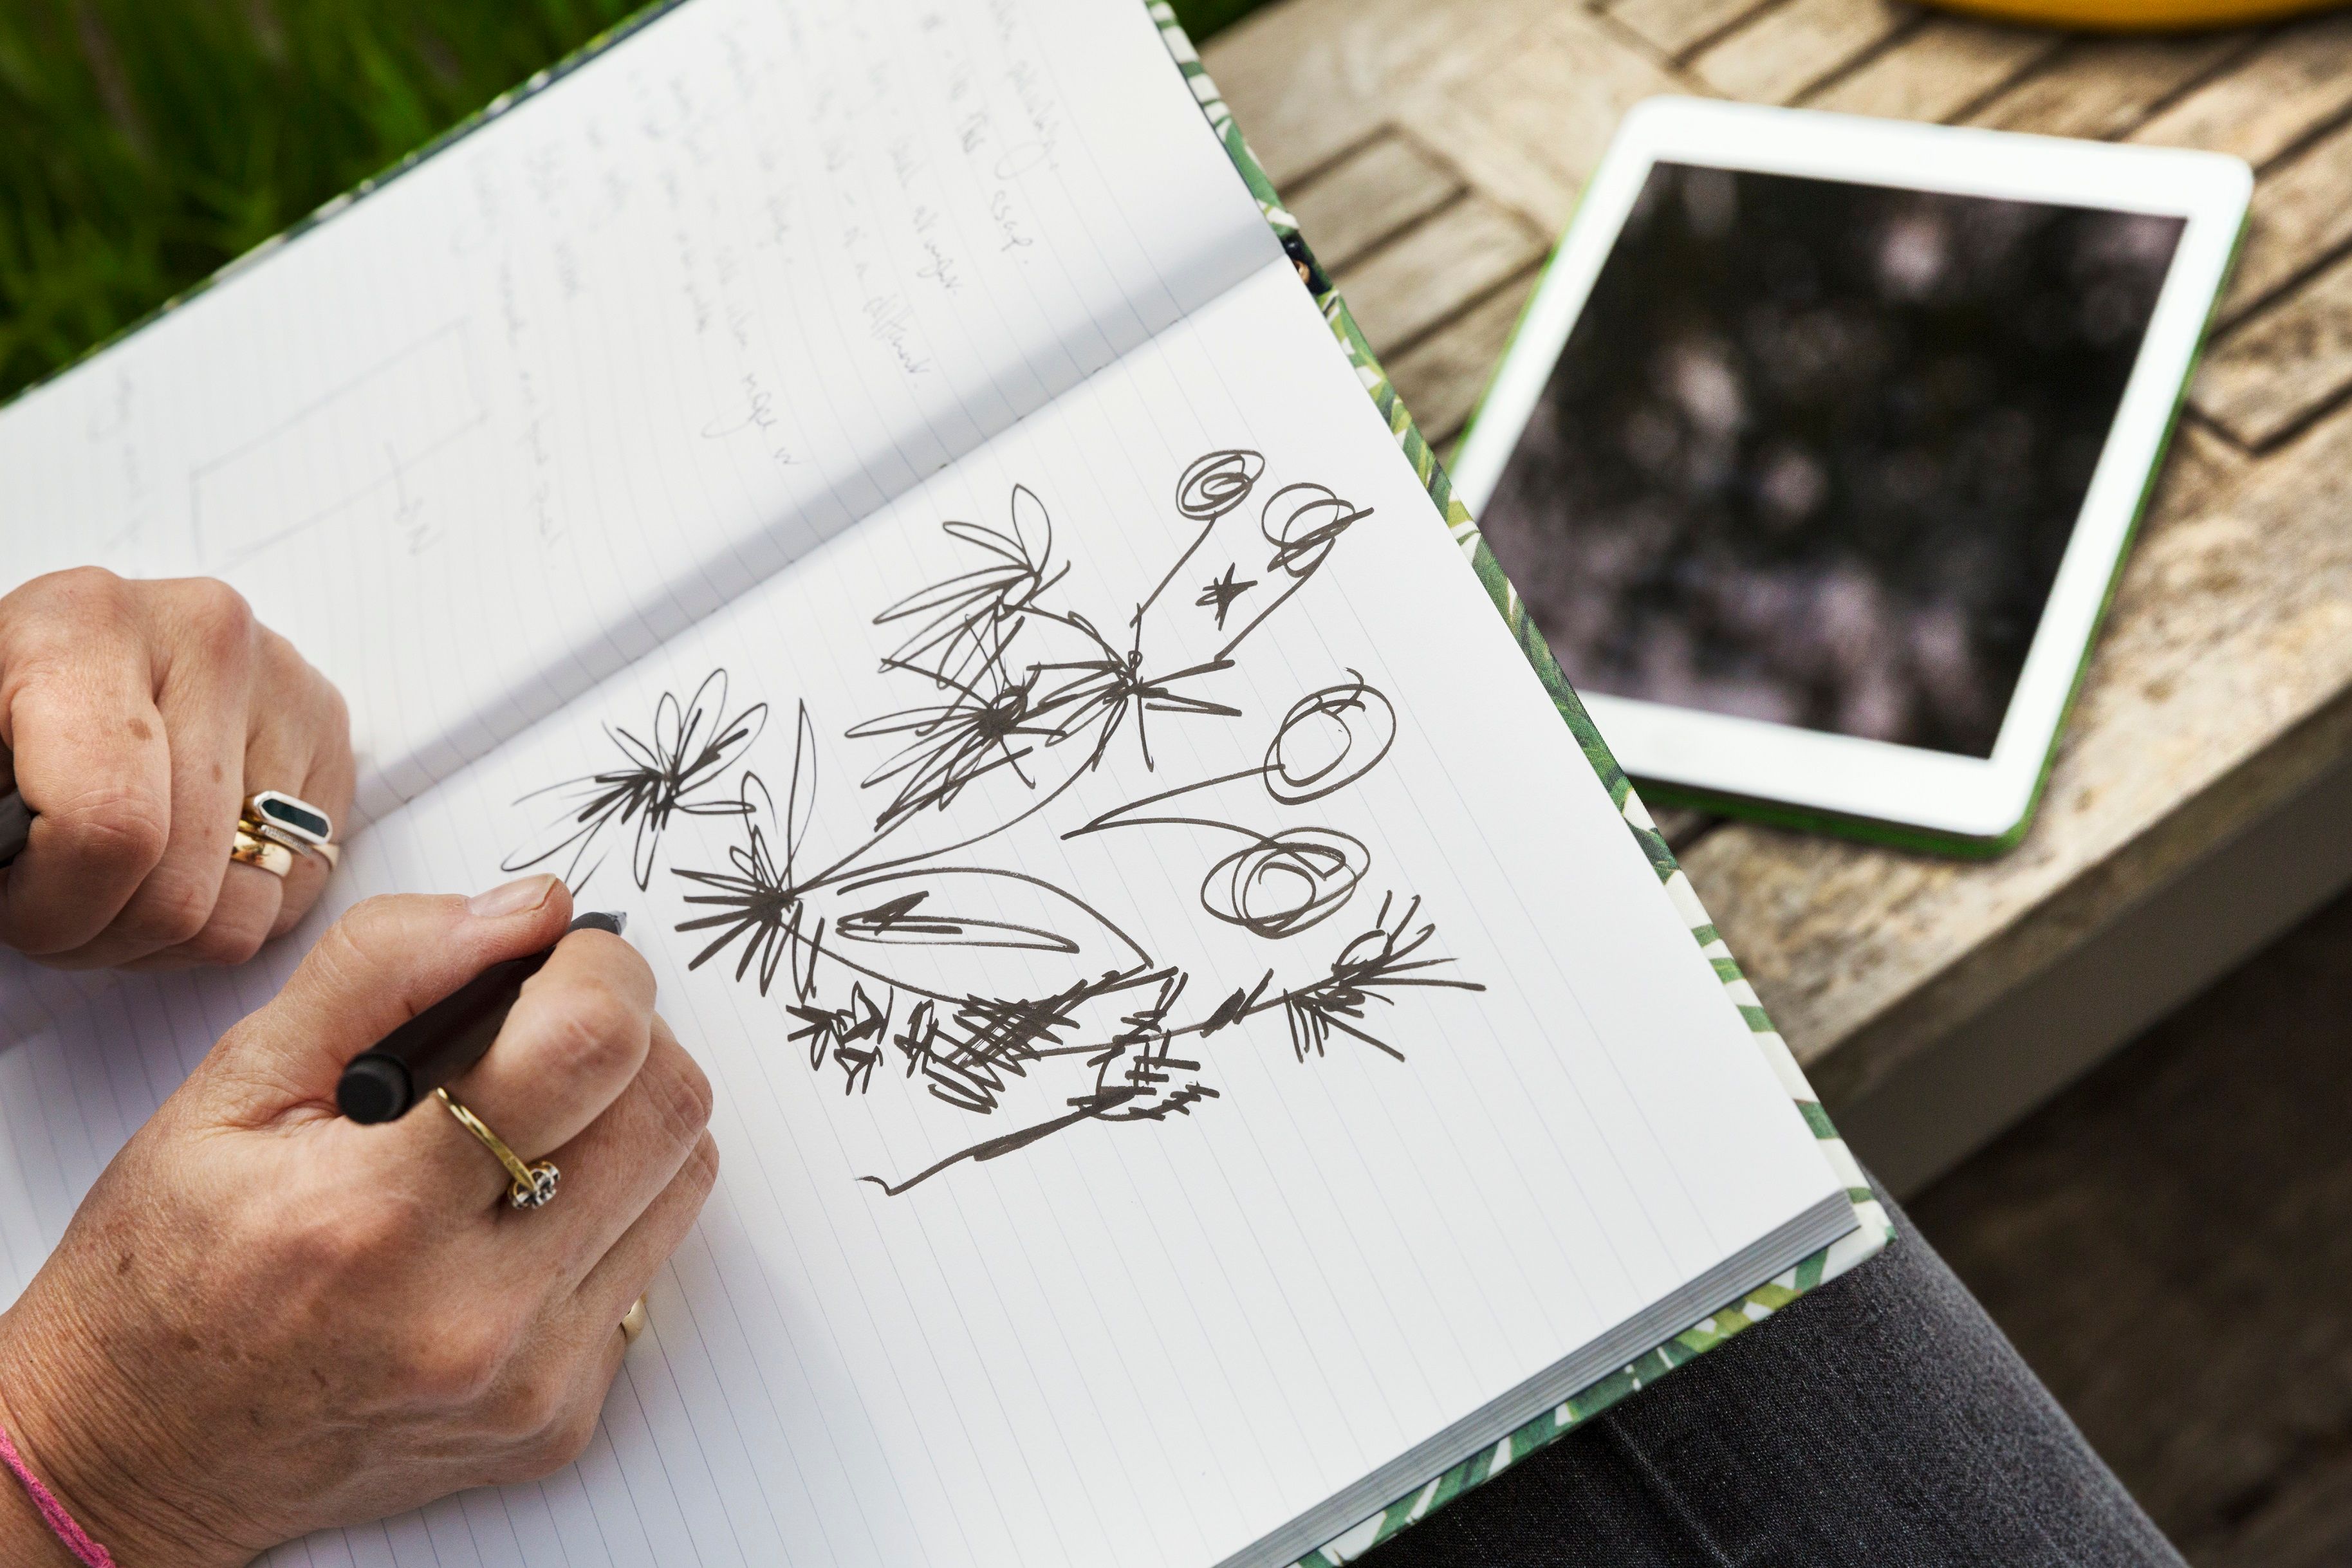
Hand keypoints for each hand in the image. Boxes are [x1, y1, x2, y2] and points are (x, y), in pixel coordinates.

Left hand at [0, 567, 354, 968]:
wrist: (65, 651)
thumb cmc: (3, 706)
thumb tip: (14, 900)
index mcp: (89, 628)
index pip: (109, 827)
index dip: (53, 910)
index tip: (15, 908)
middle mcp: (210, 640)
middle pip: (180, 888)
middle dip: (102, 931)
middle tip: (56, 906)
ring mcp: (285, 683)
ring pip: (242, 910)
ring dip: (166, 933)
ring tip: (116, 882)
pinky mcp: (328, 729)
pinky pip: (296, 891)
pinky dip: (229, 906)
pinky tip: (177, 859)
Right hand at [0, 875, 717, 1565]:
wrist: (142, 1456)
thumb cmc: (168, 1273)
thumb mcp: (235, 1085)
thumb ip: (388, 968)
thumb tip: (532, 908)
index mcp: (377, 1218)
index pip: (592, 1046)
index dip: (597, 970)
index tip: (556, 958)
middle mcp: (474, 1315)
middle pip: (667, 1104)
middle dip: (622, 1034)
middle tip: (537, 1036)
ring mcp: (533, 1378)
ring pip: (683, 1175)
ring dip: (624, 1119)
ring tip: (523, 1123)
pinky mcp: (564, 1417)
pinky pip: (650, 1264)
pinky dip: (604, 1212)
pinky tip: (512, 1217)